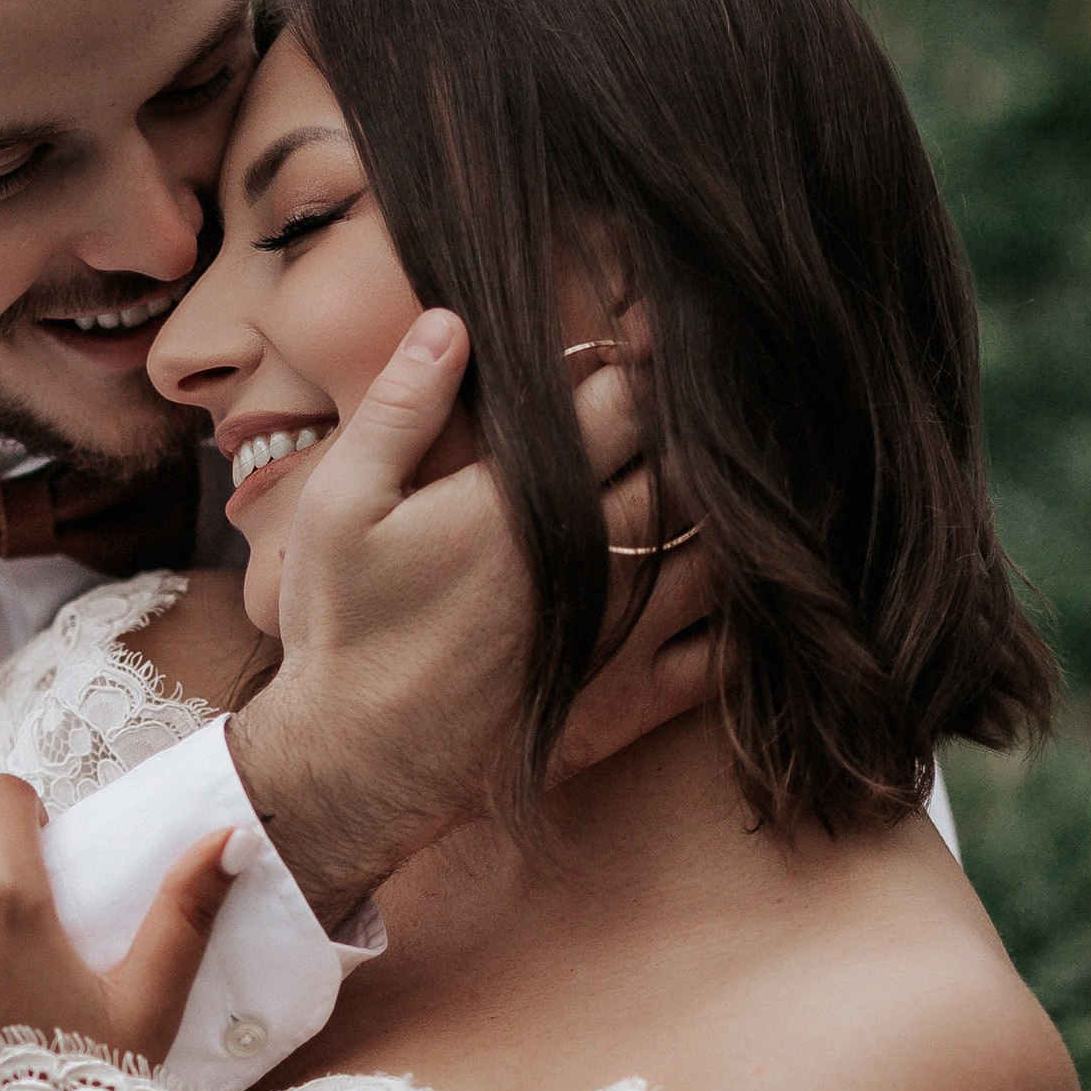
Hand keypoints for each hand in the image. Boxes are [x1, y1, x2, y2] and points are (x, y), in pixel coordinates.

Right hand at [225, 308, 707, 925]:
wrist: (356, 769)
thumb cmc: (342, 633)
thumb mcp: (341, 505)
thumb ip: (401, 408)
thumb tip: (454, 321)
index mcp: (529, 500)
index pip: (622, 400)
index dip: (643, 357)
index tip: (651, 330)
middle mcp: (597, 557)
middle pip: (683, 463)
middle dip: (691, 423)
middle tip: (700, 394)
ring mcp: (626, 630)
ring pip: (719, 543)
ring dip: (727, 506)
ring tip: (731, 477)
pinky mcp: (634, 697)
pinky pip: (727, 649)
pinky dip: (749, 611)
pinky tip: (745, 584)